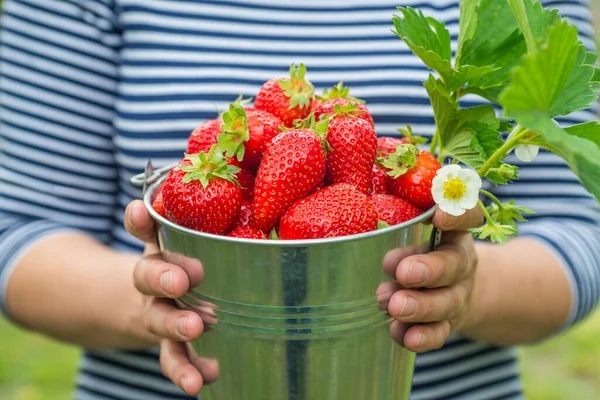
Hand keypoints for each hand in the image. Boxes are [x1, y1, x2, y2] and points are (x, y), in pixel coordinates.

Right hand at [124, 200, 217, 394]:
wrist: (158, 303)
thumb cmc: (181, 263)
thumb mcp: (180, 240)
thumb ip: (183, 219)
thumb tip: (192, 178)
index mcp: (158, 250)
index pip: (144, 230)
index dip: (141, 221)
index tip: (140, 210)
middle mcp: (154, 282)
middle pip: (149, 278)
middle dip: (163, 278)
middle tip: (181, 281)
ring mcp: (160, 314)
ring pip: (161, 322)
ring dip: (176, 327)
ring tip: (196, 329)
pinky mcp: (172, 343)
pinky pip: (177, 357)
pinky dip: (190, 368)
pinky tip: (208, 376)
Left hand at [383, 208, 483, 351]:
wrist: (455, 289)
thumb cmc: (428, 251)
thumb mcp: (421, 234)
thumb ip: (402, 228)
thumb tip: (374, 231)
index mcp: (454, 232)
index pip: (467, 217)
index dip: (456, 216)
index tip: (439, 216)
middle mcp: (461, 264)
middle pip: (453, 266)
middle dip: (428, 271)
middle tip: (404, 273)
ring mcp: (456, 296)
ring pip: (445, 304)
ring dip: (419, 307)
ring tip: (394, 306)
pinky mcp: (447, 324)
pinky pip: (438, 333)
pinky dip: (421, 337)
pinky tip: (401, 334)